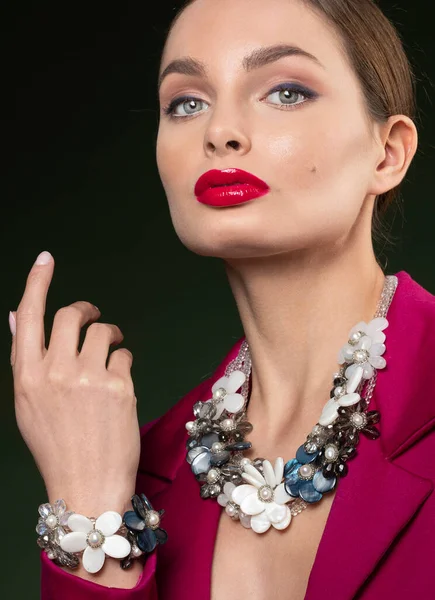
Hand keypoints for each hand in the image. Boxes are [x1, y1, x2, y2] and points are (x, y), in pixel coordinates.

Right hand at [10, 251, 139, 514]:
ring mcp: (89, 377)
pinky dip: (122, 361)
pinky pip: (124, 354)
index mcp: (27, 376)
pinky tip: (118, 382)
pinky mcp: (120, 385)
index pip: (30, 316)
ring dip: (110, 336)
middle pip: (70, 315)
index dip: (37, 282)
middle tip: (93, 316)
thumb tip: (19, 316)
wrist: (86, 484)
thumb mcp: (28, 403)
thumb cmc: (56, 445)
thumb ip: (27, 358)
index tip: (46, 259)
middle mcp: (55, 371)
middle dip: (85, 309)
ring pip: (103, 331)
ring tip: (111, 352)